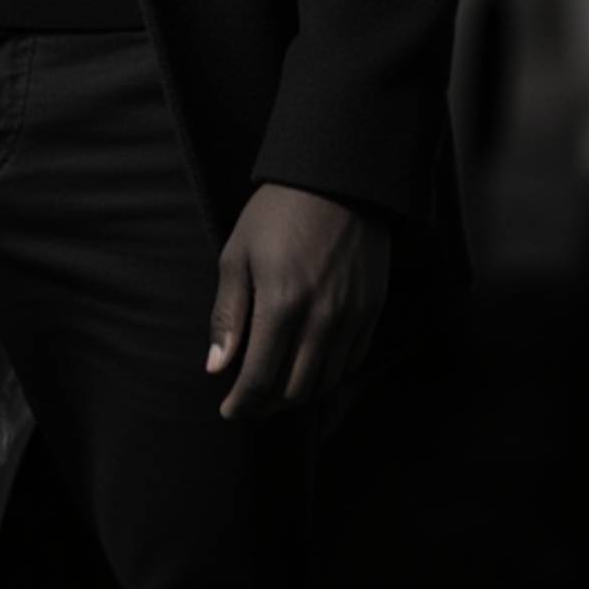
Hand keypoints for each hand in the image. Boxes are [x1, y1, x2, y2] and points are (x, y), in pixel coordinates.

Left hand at [205, 183, 389, 421]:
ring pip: (325, 382)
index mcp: (280, 305)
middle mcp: (319, 320)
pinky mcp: (372, 311)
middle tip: (250, 401)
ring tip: (277, 387)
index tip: (229, 410)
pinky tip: (311, 367)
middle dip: (268, 405)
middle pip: (294, 391)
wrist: (336, 178)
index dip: (242, 403)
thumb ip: (228, 315)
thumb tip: (216, 367)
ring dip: (298, 393)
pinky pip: (351, 362)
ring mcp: (350, 317)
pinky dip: (329, 375)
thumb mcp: (238, 254)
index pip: (259, 378)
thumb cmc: (277, 212)